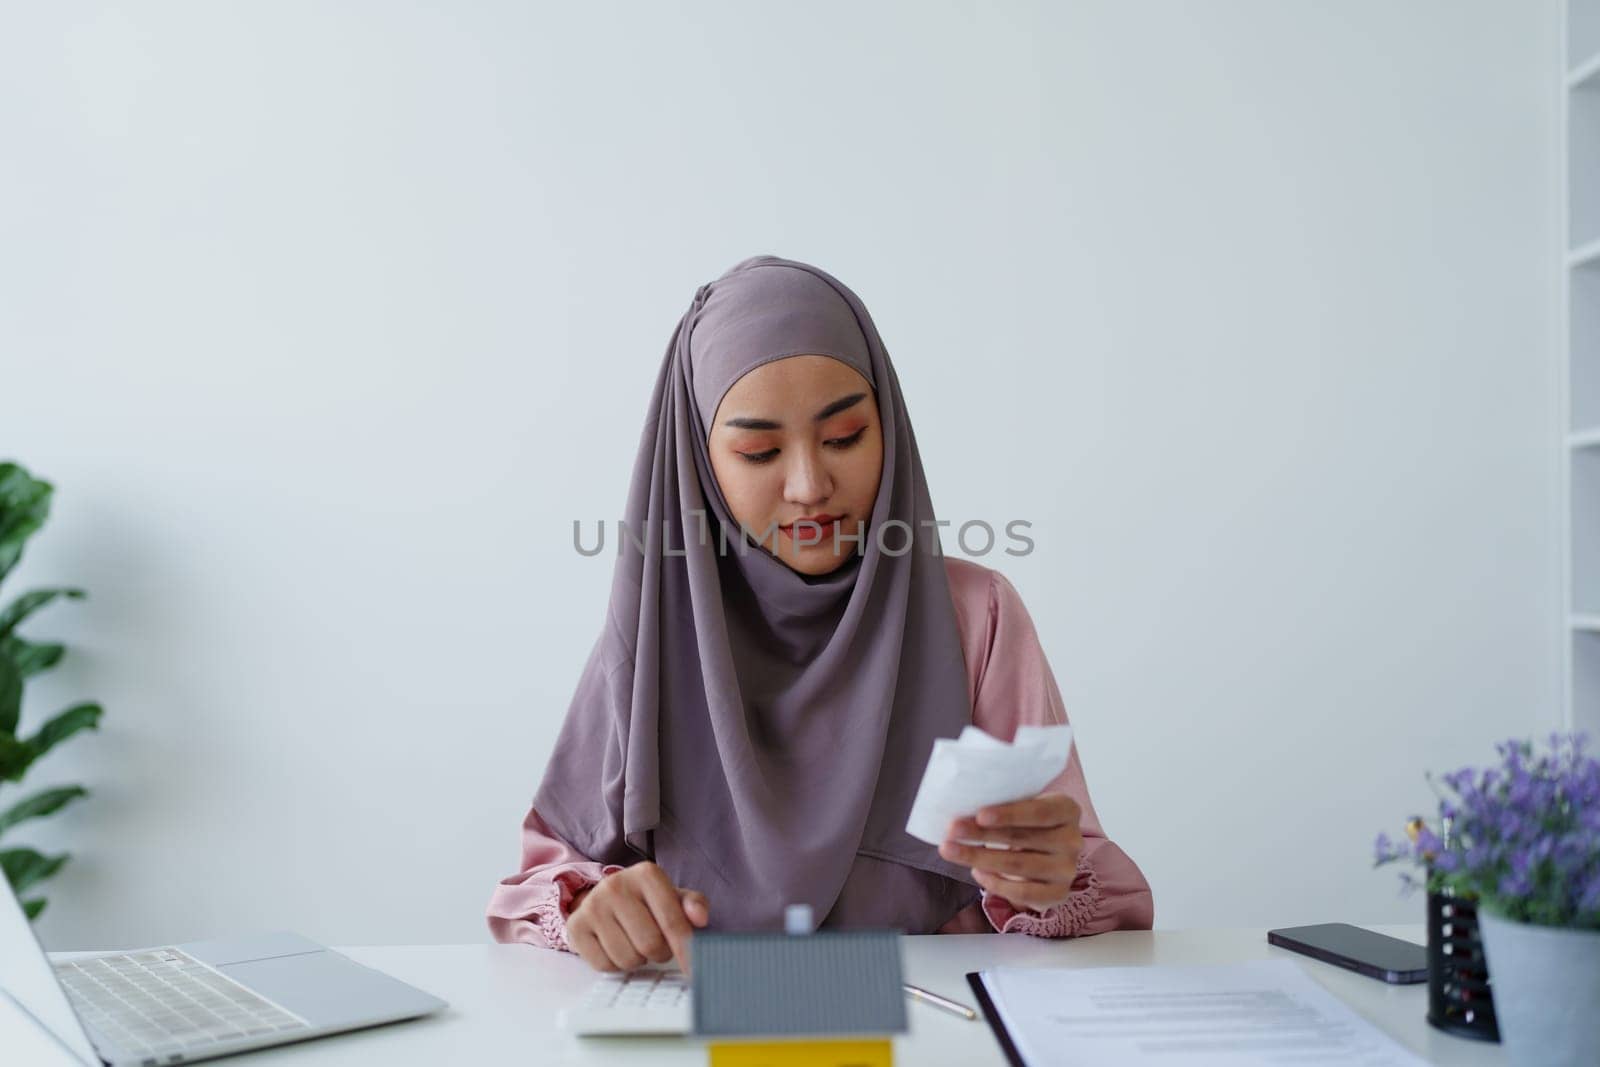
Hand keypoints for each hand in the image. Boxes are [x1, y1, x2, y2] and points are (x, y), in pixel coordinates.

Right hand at [566, 862, 709, 973]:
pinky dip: (616, 965)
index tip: (695, 971)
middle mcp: (616, 885)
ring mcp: (593, 905)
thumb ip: (693, 905)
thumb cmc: (646, 902)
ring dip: (638, 960)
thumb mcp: (673, 897)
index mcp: (646, 874)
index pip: (673, 922)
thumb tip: (700, 918)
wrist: (604, 899)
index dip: (687, 951)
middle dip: (660, 953)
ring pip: (629, 958)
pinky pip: (605, 965)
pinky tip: (616, 946)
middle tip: (657, 944)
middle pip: (651, 944)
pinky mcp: (576, 927)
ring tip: (635, 942)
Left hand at [938, 793, 1083, 911]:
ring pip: (1018, 866)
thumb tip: (963, 808)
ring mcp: (1067, 869)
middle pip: (1023, 839)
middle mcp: (1073, 840)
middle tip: (952, 830)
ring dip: (979, 858)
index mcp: (1067, 810)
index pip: (1040, 811)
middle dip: (982, 834)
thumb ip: (1004, 804)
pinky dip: (995, 883)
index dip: (1010, 814)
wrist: (1049, 851)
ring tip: (951, 850)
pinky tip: (976, 871)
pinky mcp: (1057, 893)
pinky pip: (1022, 892)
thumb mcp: (1024, 805)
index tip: (980, 815)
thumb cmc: (1029, 822)